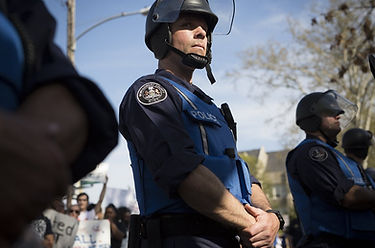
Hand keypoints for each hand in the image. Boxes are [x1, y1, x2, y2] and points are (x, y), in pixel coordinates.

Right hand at [0, 112, 69, 243]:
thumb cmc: (2, 131)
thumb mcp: (27, 127)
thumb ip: (43, 133)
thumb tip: (54, 129)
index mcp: (56, 166)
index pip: (60, 188)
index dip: (48, 188)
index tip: (36, 188)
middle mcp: (47, 185)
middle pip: (45, 203)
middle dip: (34, 200)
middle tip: (17, 195)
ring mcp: (30, 202)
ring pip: (31, 217)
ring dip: (21, 213)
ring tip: (8, 202)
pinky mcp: (9, 216)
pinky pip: (16, 229)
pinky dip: (10, 226)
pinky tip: (3, 215)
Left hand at [243, 204, 278, 247]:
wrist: (276, 223)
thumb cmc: (266, 217)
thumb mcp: (259, 212)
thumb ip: (252, 209)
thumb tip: (245, 205)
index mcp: (263, 225)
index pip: (250, 232)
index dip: (244, 232)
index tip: (241, 230)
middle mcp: (267, 234)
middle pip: (251, 240)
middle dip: (244, 238)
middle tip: (241, 234)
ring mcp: (268, 240)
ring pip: (254, 245)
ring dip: (248, 243)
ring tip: (245, 238)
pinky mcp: (269, 245)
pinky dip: (253, 246)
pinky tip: (251, 241)